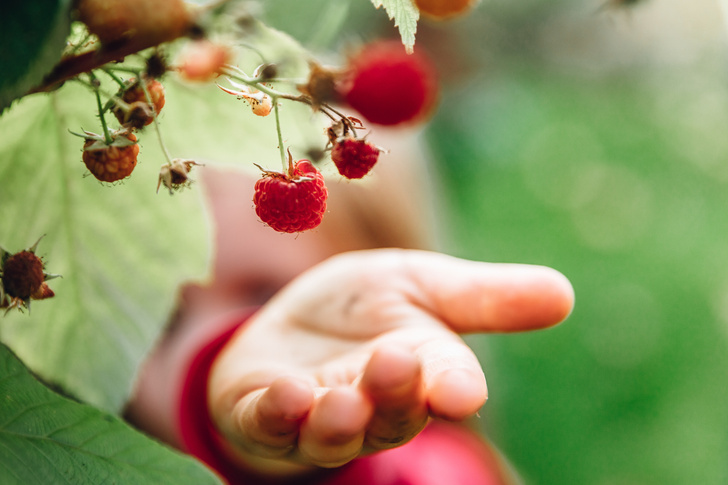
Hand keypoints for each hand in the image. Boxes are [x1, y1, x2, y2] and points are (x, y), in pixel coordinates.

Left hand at [207, 249, 573, 474]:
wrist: (291, 324)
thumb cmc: (364, 308)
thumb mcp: (419, 283)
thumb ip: (481, 295)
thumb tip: (564, 292)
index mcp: (421, 371)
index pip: (447, 386)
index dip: (454, 387)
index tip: (462, 389)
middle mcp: (375, 404)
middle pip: (394, 414)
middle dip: (396, 394)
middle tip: (399, 362)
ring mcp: (318, 415)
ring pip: (335, 433)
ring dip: (340, 419)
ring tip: (343, 398)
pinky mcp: (264, 414)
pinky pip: (270, 424)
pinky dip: (277, 414)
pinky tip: (285, 393)